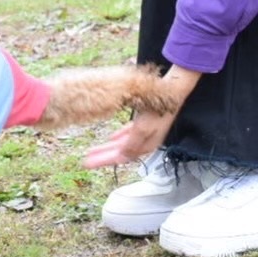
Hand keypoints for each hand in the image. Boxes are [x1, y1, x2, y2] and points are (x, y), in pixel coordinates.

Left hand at [83, 66, 201, 168]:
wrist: (172, 93)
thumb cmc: (156, 110)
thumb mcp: (141, 128)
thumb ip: (131, 144)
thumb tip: (122, 158)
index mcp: (145, 146)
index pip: (120, 158)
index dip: (103, 161)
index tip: (87, 163)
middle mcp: (145, 142)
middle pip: (120, 153)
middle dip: (102, 156)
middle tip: (85, 161)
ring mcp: (145, 133)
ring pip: (122, 144)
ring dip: (107, 148)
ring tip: (93, 151)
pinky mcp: (144, 123)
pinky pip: (127, 134)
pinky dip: (118, 137)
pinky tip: (111, 138)